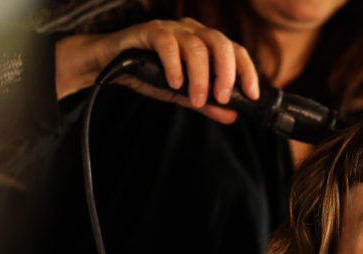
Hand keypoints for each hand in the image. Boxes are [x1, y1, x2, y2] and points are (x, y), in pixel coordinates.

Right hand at [54, 18, 260, 123]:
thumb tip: (233, 115)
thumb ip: (207, 103)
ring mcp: (171, 29)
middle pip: (220, 44)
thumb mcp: (182, 93)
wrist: (110, 65)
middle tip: (223, 98)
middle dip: (226, 72)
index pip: (235, 51)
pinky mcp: (149, 31)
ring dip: (200, 75)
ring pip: (195, 45)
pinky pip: (166, 43)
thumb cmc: (148, 73)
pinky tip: (175, 83)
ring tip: (197, 98)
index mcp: (204, 42)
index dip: (246, 71)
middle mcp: (191, 31)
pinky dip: (174, 64)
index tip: (251, 95)